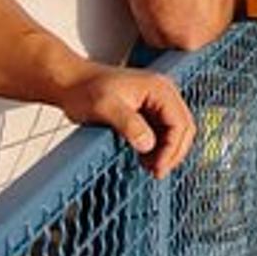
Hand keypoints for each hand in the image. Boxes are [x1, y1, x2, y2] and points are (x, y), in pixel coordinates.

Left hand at [56, 66, 195, 178]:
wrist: (72, 83)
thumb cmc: (85, 89)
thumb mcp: (106, 107)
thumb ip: (129, 124)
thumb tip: (148, 145)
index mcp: (159, 89)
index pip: (180, 123)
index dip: (172, 149)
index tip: (157, 169)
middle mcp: (163, 93)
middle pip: (184, 128)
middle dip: (173, 152)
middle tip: (156, 172)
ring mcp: (157, 102)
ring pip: (176, 132)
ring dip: (167, 152)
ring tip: (149, 167)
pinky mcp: (149, 111)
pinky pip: (163, 132)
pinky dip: (159, 148)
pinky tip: (145, 159)